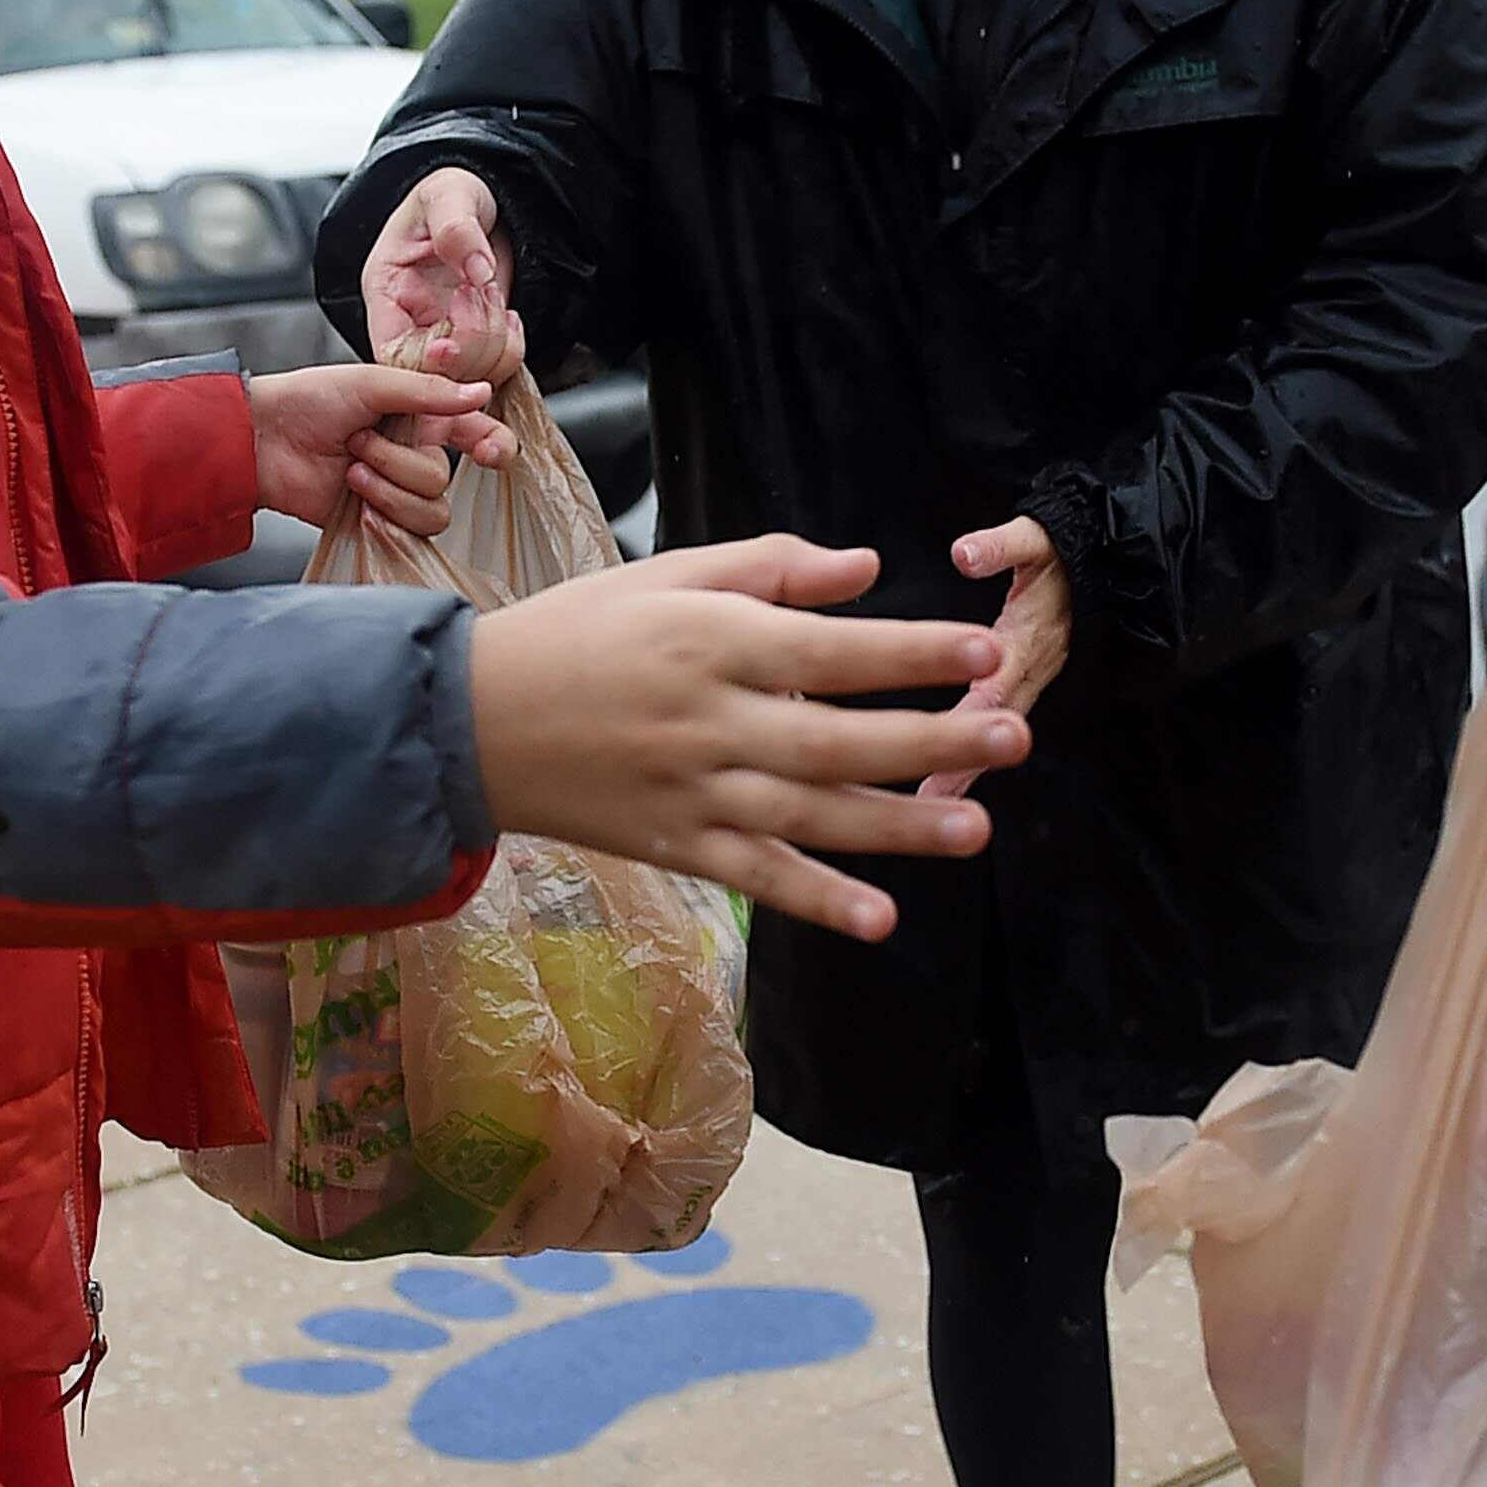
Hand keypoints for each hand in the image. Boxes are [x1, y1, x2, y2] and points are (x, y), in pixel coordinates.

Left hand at [251, 363, 508, 538]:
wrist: (262, 443)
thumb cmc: (307, 401)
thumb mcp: (371, 382)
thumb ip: (428, 391)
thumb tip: (479, 392)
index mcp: (420, 415)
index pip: (476, 432)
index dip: (493, 444)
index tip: (488, 452)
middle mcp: (413, 453)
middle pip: (444, 476)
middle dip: (399, 462)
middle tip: (359, 443)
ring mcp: (396, 490)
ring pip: (431, 508)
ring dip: (388, 489)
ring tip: (352, 472)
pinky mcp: (379, 520)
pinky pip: (409, 531)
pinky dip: (384, 516)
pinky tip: (355, 502)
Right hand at [363, 165, 526, 392]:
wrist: (488, 202)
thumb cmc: (452, 194)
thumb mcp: (448, 194)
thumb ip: (456, 227)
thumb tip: (476, 269)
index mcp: (387, 292)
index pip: (390, 351)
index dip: (422, 360)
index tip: (451, 342)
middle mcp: (411, 323)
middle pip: (432, 373)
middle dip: (471, 342)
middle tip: (485, 293)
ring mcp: (445, 337)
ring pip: (467, 377)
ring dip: (494, 343)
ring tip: (493, 294)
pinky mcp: (475, 344)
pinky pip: (495, 369)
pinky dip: (511, 350)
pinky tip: (508, 317)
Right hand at [469, 534, 1026, 942]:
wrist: (472, 720)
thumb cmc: (578, 632)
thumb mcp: (667, 575)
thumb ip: (771, 568)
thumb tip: (869, 569)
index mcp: (711, 642)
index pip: (831, 650)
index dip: (911, 653)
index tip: (984, 653)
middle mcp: (710, 721)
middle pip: (837, 738)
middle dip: (931, 740)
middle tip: (1015, 738)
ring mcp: (694, 792)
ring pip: (811, 817)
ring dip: (897, 827)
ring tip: (978, 830)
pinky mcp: (677, 846)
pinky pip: (757, 879)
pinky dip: (816, 900)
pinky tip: (880, 918)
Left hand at [925, 515, 1069, 798]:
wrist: (1106, 568)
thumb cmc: (1060, 553)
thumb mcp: (1035, 539)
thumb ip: (1001, 545)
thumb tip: (964, 554)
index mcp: (1028, 636)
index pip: (1001, 677)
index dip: (976, 710)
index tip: (945, 737)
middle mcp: (1032, 668)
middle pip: (995, 721)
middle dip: (964, 761)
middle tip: (928, 800)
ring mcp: (1031, 682)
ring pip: (997, 732)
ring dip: (966, 769)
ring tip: (926, 807)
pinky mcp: (1025, 687)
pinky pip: (998, 725)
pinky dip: (974, 757)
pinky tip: (943, 782)